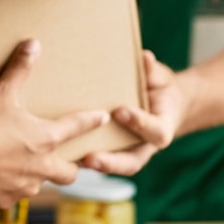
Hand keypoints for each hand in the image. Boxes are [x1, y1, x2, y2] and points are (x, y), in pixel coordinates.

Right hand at [0, 40, 107, 207]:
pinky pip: (14, 195)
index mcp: (44, 138)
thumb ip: (19, 69)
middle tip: (68, 162)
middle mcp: (40, 166)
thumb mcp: (1, 93)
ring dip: (37, 177)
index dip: (91, 121)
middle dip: (71, 167)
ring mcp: (23, 186)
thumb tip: (33, 43)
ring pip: (40, 185)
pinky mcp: (5, 200)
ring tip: (25, 169)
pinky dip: (10, 187)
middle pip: (69, 173)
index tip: (103, 118)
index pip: (77, 128)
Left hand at [82, 51, 193, 176]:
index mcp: (161, 129)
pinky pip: (98, 158)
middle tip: (91, 158)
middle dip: (111, 163)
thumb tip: (144, 56)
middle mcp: (144, 146)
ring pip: (113, 166)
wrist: (161, 104)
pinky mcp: (112, 150)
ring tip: (71, 162)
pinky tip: (61, 154)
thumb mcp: (160, 78)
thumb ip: (152, 71)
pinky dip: (81, 159)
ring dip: (92, 166)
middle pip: (131, 163)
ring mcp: (128, 151)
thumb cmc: (159, 88)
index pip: (155, 132)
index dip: (140, 123)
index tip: (120, 110)